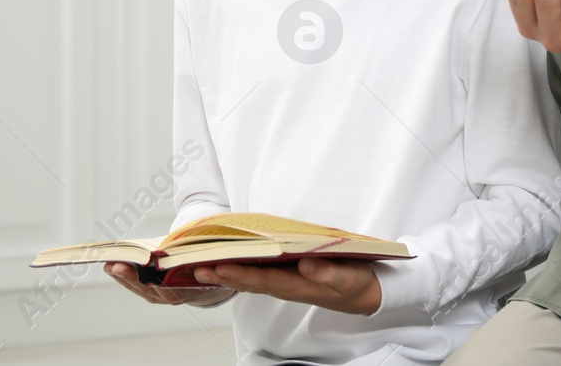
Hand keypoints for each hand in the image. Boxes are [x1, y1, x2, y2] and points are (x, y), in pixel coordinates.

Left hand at [103, 261, 235, 305]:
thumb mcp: (203, 259)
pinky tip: (113, 267)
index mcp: (187, 288)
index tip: (142, 270)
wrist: (207, 285)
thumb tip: (175, 245)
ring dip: (122, 276)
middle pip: (147, 287)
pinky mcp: (152, 294)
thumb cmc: (203, 264)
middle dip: (130, 276)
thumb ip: (193, 256)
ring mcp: (160, 297)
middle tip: (115, 266)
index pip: (168, 286)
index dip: (154, 279)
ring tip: (108, 264)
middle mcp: (171, 296)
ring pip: (138, 288)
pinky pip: (136, 287)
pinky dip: (125, 277)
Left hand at [188, 257, 381, 314]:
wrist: (364, 294)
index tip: (218, 266)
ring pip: (251, 280)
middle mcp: (287, 286)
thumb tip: (307, 264)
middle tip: (196, 267)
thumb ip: (330, 272)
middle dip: (223, 274)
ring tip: (202, 267)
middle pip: (250, 281)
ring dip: (226, 274)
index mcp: (300, 285)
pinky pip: (258, 276)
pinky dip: (240, 271)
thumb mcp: (350, 277)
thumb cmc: (355, 283)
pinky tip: (226, 265)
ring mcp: (286, 283)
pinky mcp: (287, 278)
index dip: (240, 274)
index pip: (264, 280)